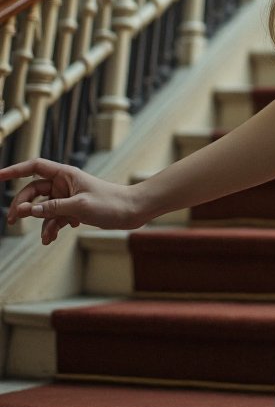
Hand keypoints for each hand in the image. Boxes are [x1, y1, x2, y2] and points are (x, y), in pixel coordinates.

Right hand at [0, 159, 144, 244]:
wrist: (132, 212)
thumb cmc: (110, 203)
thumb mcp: (79, 207)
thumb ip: (52, 208)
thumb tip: (27, 211)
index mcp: (65, 174)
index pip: (34, 167)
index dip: (14, 170)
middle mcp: (64, 183)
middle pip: (33, 191)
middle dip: (22, 206)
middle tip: (11, 221)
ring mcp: (67, 197)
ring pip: (43, 208)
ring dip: (40, 223)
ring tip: (45, 238)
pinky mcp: (73, 209)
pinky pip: (54, 218)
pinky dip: (51, 228)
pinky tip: (51, 239)